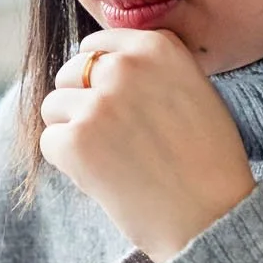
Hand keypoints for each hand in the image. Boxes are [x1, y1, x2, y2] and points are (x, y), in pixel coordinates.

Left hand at [39, 29, 257, 262]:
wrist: (213, 219)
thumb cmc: (207, 162)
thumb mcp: (193, 91)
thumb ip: (151, 69)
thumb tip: (97, 62)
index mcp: (158, 47)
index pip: (98, 44)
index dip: (101, 79)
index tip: (120, 107)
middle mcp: (126, 66)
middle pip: (71, 72)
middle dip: (82, 103)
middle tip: (117, 140)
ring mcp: (99, 103)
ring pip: (53, 106)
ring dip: (73, 132)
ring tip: (113, 159)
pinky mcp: (76, 141)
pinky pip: (50, 141)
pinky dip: (68, 163)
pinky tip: (105, 177)